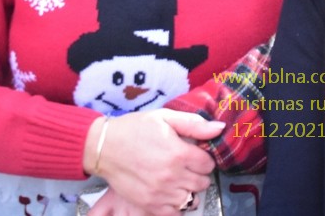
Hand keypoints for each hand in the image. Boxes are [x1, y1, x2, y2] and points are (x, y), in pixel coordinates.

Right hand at [85, 110, 221, 215]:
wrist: (105, 147)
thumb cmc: (135, 129)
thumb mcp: (165, 117)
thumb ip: (194, 124)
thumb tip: (219, 129)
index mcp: (179, 153)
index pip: (208, 164)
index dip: (204, 158)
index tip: (195, 154)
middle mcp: (172, 176)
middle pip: (202, 183)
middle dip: (198, 173)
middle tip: (186, 166)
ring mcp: (160, 193)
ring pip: (191, 199)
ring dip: (189, 189)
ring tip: (178, 179)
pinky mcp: (149, 205)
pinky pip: (175, 212)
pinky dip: (176, 205)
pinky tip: (170, 192)